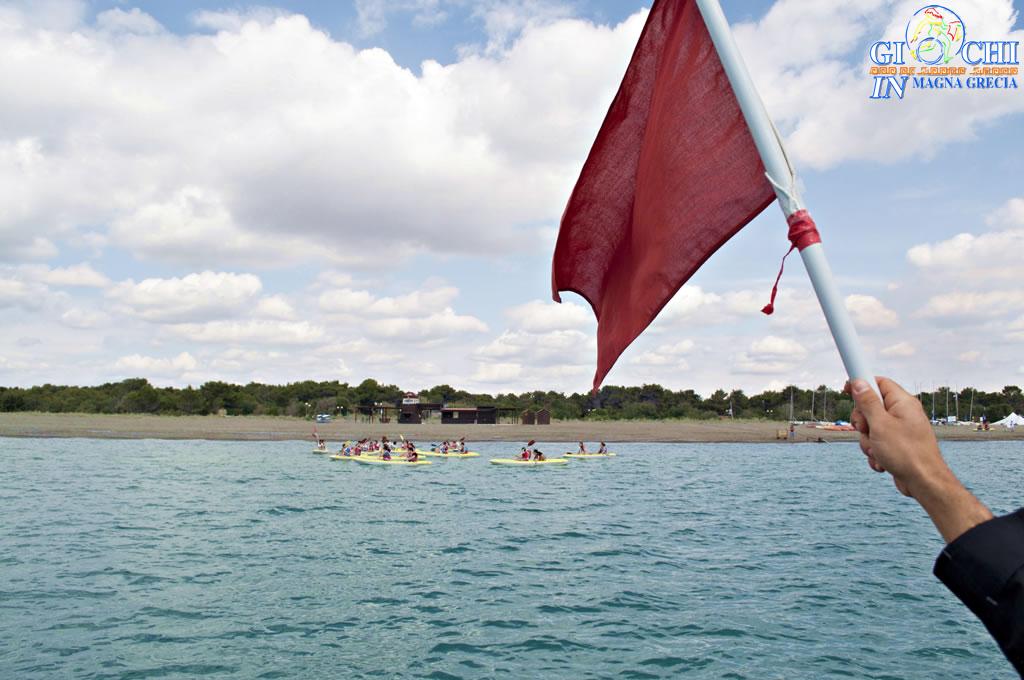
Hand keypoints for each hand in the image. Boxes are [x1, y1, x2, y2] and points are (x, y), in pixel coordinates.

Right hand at [845, 377, 943, 497]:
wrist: (924, 482)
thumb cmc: (906, 452)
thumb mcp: (880, 424)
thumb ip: (868, 402)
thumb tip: (859, 383)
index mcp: (902, 402)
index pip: (879, 383)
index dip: (861, 384)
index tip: (846, 389)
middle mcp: (903, 414)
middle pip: (870, 407)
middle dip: (862, 422)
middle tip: (867, 429)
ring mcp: (900, 430)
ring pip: (871, 428)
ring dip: (868, 441)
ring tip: (878, 450)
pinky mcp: (897, 445)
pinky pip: (877, 443)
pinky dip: (875, 452)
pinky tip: (883, 461)